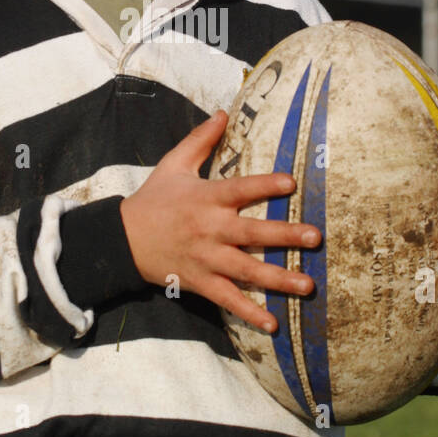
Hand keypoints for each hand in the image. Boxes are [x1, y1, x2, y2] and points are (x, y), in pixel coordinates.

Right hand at [119, 110, 321, 332]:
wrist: (122, 239)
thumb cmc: (153, 199)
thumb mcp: (173, 164)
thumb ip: (200, 139)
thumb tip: (224, 112)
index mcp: (206, 198)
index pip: (240, 189)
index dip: (265, 185)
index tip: (292, 183)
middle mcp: (210, 229)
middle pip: (252, 233)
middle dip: (285, 236)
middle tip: (315, 238)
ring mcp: (206, 258)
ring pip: (247, 270)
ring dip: (278, 279)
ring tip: (307, 285)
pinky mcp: (200, 282)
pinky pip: (228, 299)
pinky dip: (249, 313)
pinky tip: (273, 324)